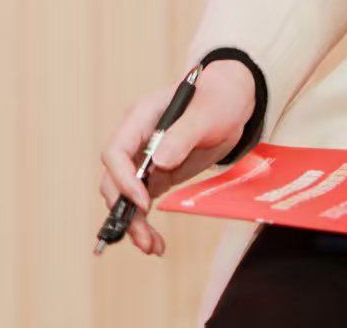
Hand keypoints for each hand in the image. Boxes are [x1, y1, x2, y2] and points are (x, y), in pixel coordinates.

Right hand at [98, 59, 257, 255]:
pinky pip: (143, 201)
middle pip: (114, 178)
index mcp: (140, 119)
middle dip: (125, 210)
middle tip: (142, 238)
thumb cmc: (217, 98)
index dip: (123, 179)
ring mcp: (145, 159)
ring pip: (126, 195)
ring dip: (134, 222)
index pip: (116, 151)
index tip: (144, 202)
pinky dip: (146, 221)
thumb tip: (160, 162)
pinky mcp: (158, 174)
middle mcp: (136, 141)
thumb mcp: (206, 114)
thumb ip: (182, 136)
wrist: (231, 100)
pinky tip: (156, 243)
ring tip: (151, 248)